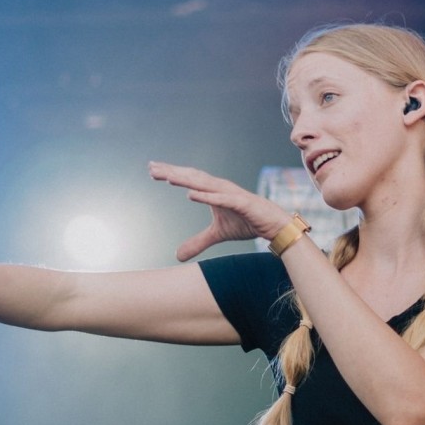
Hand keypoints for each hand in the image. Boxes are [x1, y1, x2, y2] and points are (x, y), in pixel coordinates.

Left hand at [148, 162, 290, 260]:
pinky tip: (191, 195)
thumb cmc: (246, 223)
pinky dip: (206, 196)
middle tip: (151, 167)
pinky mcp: (242, 203)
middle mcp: (220, 187)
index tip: (151, 170)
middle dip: (172, 171)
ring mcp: (231, 194)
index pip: (188, 179)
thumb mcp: (217, 234)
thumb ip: (198, 242)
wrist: (273, 225)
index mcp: (213, 190)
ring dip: (185, 180)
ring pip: (204, 184)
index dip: (170, 173)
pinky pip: (221, 199)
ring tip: (167, 177)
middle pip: (192, 176)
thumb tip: (177, 256)